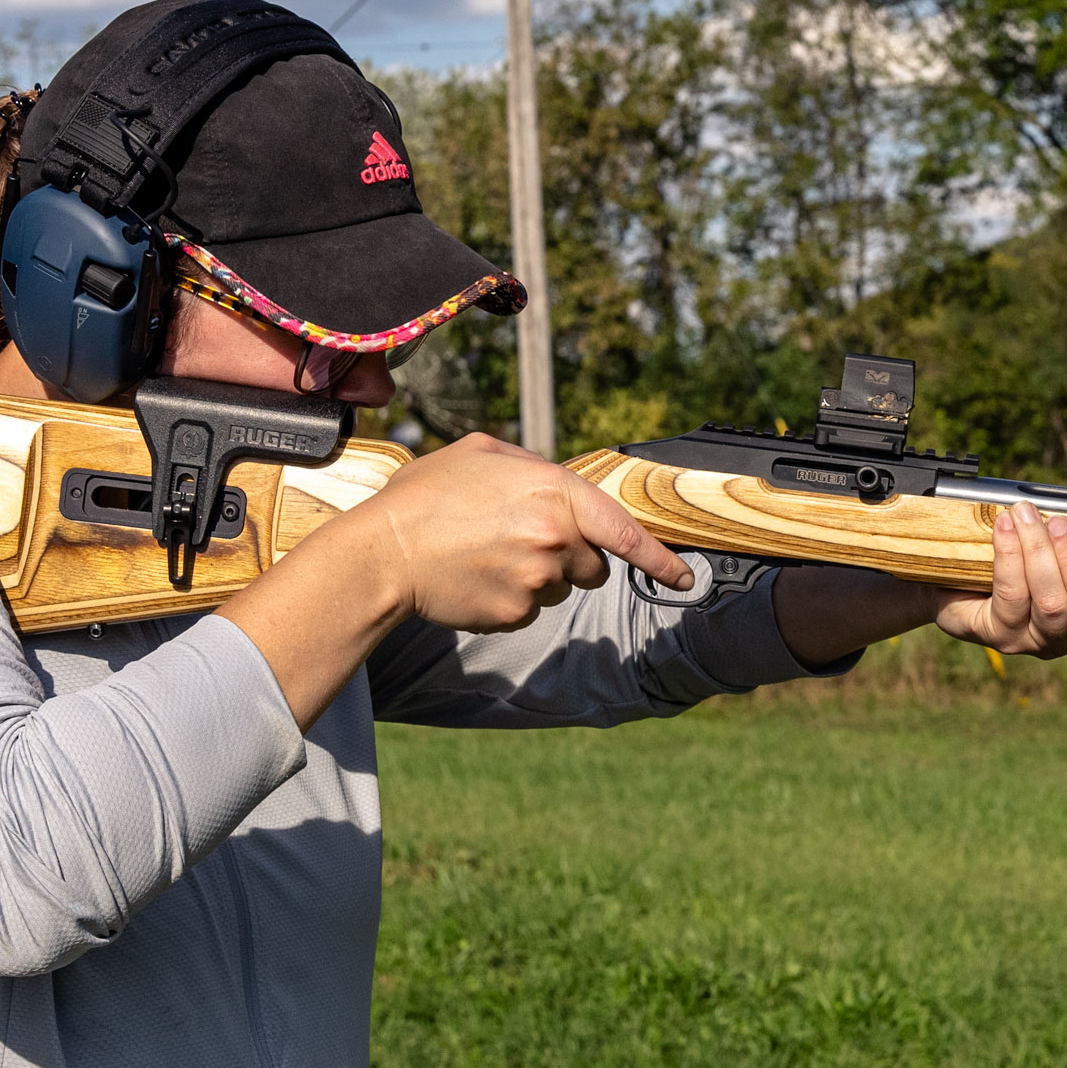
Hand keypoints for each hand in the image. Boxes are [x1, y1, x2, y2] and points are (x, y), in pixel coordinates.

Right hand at [344, 433, 693, 631]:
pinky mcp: (516, 614)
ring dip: (539, 578)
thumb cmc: (428, 497)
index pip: (624, 530)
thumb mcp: (483, 453)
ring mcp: (537, 580)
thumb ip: (534, 466)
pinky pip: (530, 610)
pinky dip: (511, 599)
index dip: (660, 558)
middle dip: (571, 557)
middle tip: (520, 542)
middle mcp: (555, 538)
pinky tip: (476, 578)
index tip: (685, 577)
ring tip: (487, 556)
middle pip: (594, 565)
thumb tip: (558, 484)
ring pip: (561, 589)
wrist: (382, 552)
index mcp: (554, 492)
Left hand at [932, 500, 1066, 657]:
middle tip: (1061, 523)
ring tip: (1025, 516)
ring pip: (1055, 605)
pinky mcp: (1002, 636)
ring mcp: (1042, 641)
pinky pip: (1014, 597)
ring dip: (1040, 554)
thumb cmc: (1017, 553)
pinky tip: (1005, 530)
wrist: (951, 575)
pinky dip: (1011, 558)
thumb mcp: (1063, 542)